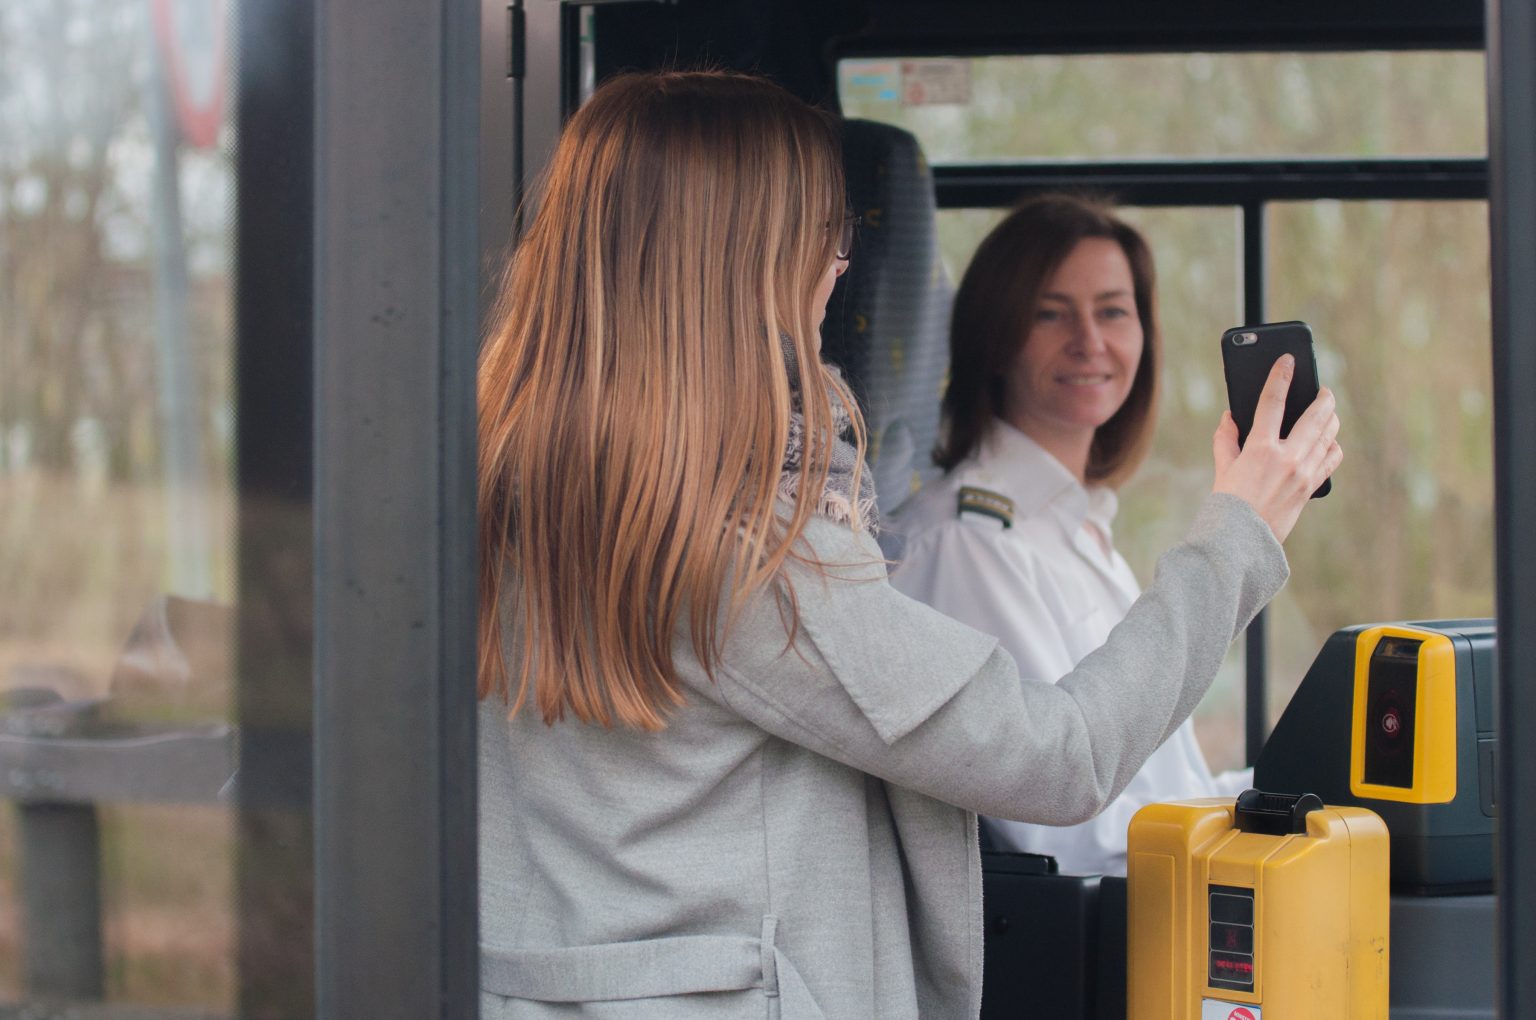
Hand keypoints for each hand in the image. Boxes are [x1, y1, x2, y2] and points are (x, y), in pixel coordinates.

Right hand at [1212, 354, 1341, 542]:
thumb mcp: (1223, 467)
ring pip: (1329, 435)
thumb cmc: (1227, 504)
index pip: (1272, 401)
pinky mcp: (1311, 487)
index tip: (1287, 361)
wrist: (1242, 541)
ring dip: (1331, 419)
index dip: (1281, 376)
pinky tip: (1329, 441)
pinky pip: (1331, 459)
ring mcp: (1304, 473)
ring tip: (1328, 412)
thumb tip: (1230, 417)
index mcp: (1260, 448)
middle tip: (1324, 390)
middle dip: (1323, 397)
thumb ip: (1226, 438)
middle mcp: (1288, 457)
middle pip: (1315, 416)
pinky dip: (1332, 446)